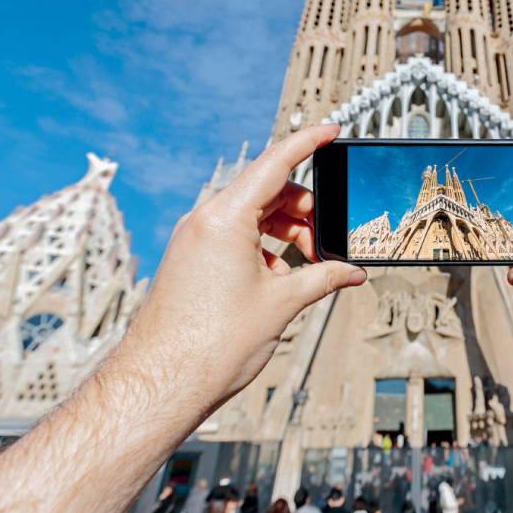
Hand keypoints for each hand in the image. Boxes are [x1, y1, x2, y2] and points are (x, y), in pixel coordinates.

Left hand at [119, 123, 365, 405]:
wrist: (160, 383)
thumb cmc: (210, 344)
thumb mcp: (281, 304)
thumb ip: (323, 278)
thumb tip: (352, 273)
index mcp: (224, 218)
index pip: (275, 164)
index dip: (308, 143)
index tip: (332, 130)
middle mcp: (204, 221)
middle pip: (266, 191)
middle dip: (304, 209)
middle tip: (326, 242)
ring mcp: (194, 240)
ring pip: (251, 215)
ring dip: (284, 231)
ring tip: (305, 266)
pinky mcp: (190, 260)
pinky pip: (233, 236)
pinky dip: (262, 247)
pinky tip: (278, 280)